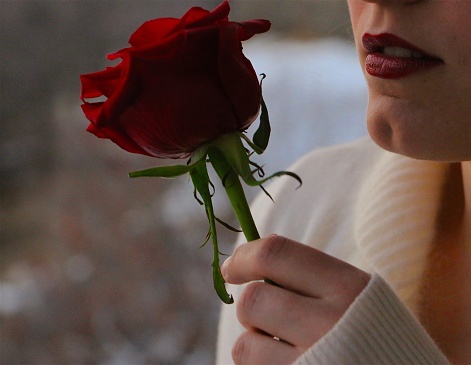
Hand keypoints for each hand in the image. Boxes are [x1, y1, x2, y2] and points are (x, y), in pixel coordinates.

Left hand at [221, 234, 370, 364]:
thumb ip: (312, 277)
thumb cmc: (374, 335)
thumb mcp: (359, 295)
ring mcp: (316, 361)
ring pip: (245, 344)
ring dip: (255, 344)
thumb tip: (252, 256)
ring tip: (283, 348)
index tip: (233, 267)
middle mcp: (333, 323)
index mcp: (349, 287)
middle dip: (249, 307)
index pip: (276, 253)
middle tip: (263, 316)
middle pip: (253, 299)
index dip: (244, 256)